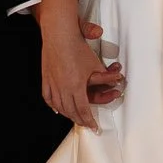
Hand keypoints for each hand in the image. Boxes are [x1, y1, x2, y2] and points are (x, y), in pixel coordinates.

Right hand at [39, 8, 118, 132]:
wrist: (59, 35)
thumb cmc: (76, 47)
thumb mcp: (95, 63)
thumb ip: (105, 75)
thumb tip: (117, 80)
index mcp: (76, 86)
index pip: (84, 110)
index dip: (89, 120)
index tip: (93, 127)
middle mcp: (63, 88)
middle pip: (71, 111)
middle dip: (80, 120)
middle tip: (85, 124)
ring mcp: (53, 84)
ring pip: (59, 106)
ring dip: (68, 114)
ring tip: (73, 118)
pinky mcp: (46, 79)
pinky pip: (48, 97)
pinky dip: (53, 105)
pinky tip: (57, 109)